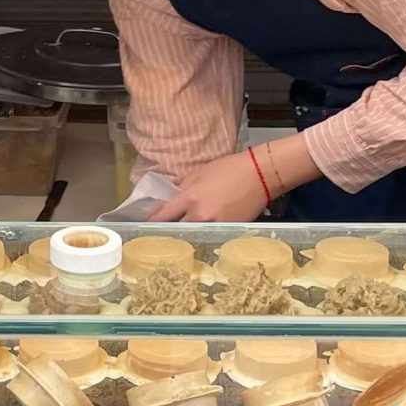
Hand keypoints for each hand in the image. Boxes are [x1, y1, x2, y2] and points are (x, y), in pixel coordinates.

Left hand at [149, 150, 274, 224]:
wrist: (260, 175)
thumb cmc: (229, 169)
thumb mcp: (199, 173)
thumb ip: (182, 189)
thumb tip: (170, 201)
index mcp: (190, 198)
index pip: (163, 216)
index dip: (152, 222)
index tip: (145, 226)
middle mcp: (200, 215)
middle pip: (175, 231)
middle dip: (167, 231)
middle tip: (161, 233)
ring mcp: (215, 226)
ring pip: (192, 236)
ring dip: (185, 235)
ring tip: (179, 236)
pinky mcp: (228, 231)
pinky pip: (208, 236)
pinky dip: (203, 235)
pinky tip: (199, 235)